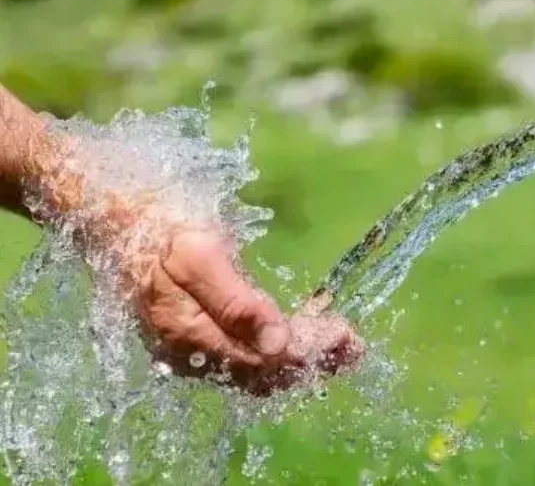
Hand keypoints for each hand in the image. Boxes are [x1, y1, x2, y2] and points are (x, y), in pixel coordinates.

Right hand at [128, 228, 363, 395]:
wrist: (118, 224)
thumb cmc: (162, 232)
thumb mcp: (199, 256)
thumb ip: (236, 302)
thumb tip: (278, 342)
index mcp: (190, 337)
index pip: (261, 362)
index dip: (306, 353)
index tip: (344, 336)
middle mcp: (191, 357)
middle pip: (264, 372)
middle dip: (313, 360)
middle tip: (354, 346)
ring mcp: (194, 353)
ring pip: (258, 368)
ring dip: (303, 357)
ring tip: (342, 344)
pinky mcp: (200, 341)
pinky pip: (248, 355)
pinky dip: (283, 347)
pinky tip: (307, 329)